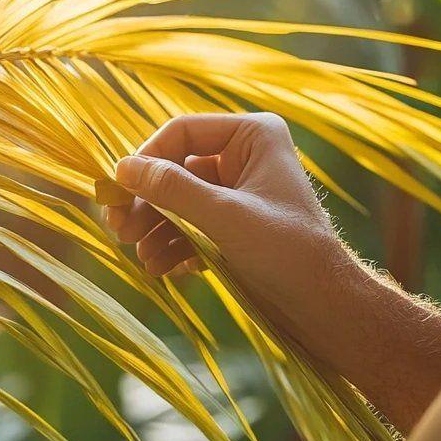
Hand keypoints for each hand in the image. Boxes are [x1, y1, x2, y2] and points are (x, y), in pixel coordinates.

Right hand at [105, 112, 354, 338]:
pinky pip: (192, 222)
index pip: (182, 133)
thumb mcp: (224, 218)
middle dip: (147, 202)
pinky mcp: (235, 222)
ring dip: (156, 228)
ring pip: (180, 199)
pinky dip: (175, 244)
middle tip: (119, 231)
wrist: (325, 307)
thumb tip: (121, 168)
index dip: (146, 161)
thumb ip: (172, 190)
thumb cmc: (288, 252)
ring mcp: (239, 190)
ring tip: (144, 258)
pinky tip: (164, 268)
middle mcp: (245, 155)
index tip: (115, 194)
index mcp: (253, 135)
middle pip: (176, 168)